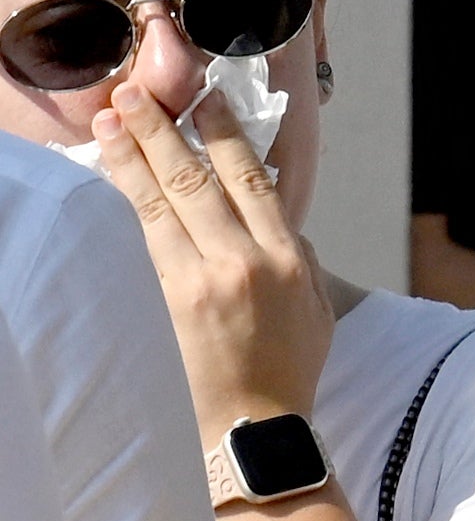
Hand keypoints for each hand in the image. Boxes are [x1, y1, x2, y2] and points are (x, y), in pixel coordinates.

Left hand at [92, 72, 334, 446]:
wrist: (256, 427)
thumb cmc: (289, 371)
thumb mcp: (317, 311)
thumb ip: (302, 259)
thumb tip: (277, 218)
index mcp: (288, 258)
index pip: (251, 179)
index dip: (224, 134)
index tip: (203, 101)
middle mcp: (248, 261)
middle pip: (198, 179)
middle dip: (164, 130)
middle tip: (136, 93)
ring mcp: (208, 279)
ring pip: (164, 201)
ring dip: (133, 155)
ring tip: (111, 118)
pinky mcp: (174, 300)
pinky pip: (146, 238)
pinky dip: (129, 201)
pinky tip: (112, 174)